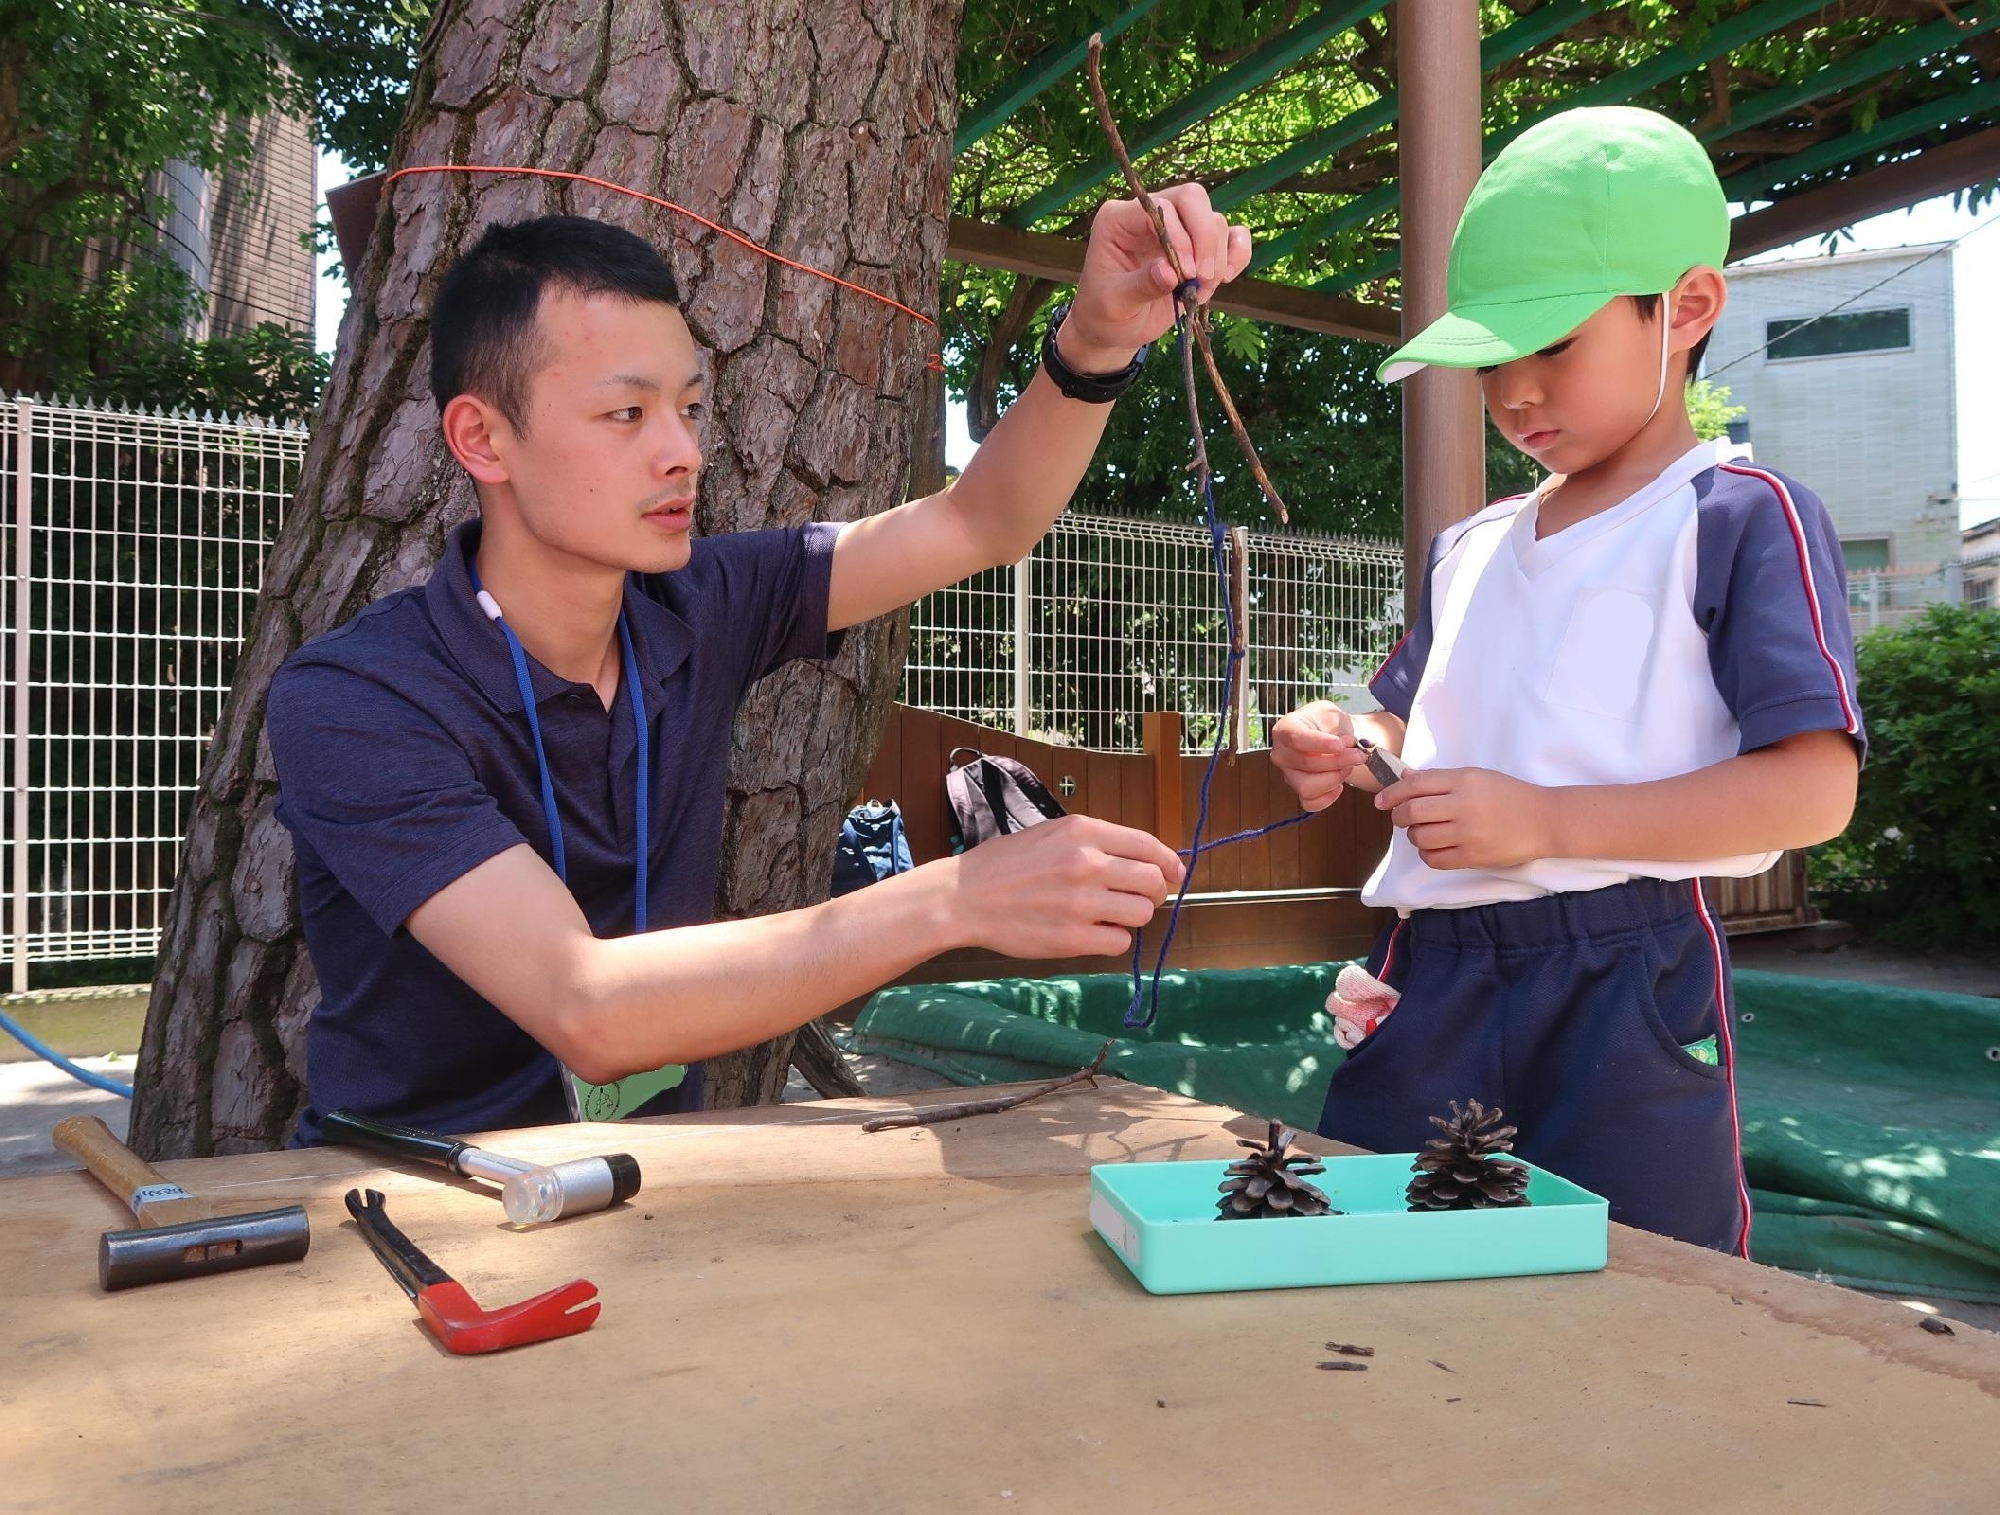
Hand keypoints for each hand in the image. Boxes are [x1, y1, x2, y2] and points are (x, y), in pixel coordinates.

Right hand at [947, 815, 1184, 959]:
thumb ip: (1095, 842)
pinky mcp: (1072, 938)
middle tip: (1137, 898)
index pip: (1147, 846)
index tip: (1176, 873)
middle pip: (1153, 882)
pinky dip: (1111, 939)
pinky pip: (1119, 942)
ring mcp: (1081, 903)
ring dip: (1130, 917)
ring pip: (1141, 914)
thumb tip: (1144, 859)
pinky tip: (1091, 932)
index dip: (1169, 862)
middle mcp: (1087, 863)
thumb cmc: (1006, 865)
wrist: (963, 897)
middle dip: (1153, 892)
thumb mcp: (1051, 834)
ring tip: (1105, 914)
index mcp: (1082, 832)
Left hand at [1057, 182, 1252, 370]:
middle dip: (1205, 238)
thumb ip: (1140, 286)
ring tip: (1199, 293)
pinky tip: (1225, 278)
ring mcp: (1178, 228)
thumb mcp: (1114, 304)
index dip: (1180, 235)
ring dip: (1216, 259)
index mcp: (1119, 219)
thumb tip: (1170, 272)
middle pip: (1193, 199)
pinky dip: (1237, 254)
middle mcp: (1150, 215)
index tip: (1185, 274)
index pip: (1160, 207)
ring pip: (1214, 220)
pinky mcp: (1199, 247)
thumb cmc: (1105, 313)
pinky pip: (1232, 235)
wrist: (1115, 330)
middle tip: (1203, 278)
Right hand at [1270, 701, 1359, 812]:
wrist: (1333, 736)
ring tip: (1348, 767)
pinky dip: (1328, 797)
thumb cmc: (1328, 723)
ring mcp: (1288, 775)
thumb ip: (1337, 727)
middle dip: (1337, 761)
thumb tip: (1346, 746)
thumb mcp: (1331, 713)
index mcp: (1285, 729)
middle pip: (1306, 763)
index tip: (1340, 745)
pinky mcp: (1298, 792)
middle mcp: (1282, 754)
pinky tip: (1339, 785)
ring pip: (1306, 787)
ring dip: (1334, 778)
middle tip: (1358, 754)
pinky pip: (1310, 803)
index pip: (1297, 738)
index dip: (1320, 743)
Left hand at [1376, 768, 1554, 871]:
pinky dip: (1426, 854)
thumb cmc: (1509, 795)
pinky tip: (1434, 847)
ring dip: (1414, 835)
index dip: (1392, 793)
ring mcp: (1468, 834)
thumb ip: (1439, 779)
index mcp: (1464, 781)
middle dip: (1399, 816)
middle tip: (1402, 818)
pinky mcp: (1472, 857)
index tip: (1381, 801)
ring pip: (1419, 837)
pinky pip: (1433, 859)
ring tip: (1424, 831)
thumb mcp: (1476, 776)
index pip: (1415, 785)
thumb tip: (1404, 779)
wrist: (1544, 820)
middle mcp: (1464, 806)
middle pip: (1412, 812)